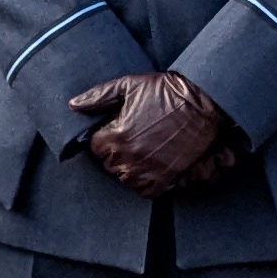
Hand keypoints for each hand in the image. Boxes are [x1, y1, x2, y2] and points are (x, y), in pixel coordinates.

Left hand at [68, 72, 242, 197]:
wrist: (203, 104)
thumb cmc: (166, 92)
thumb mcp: (129, 86)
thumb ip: (99, 96)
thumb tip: (73, 105)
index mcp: (116, 135)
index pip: (96, 148)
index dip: (105, 139)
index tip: (116, 131)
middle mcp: (129, 157)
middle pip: (109, 165)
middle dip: (116, 153)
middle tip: (132, 140)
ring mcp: (148, 170)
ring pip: (126, 179)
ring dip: (130, 169)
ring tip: (141, 154)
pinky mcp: (167, 179)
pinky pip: (146, 192)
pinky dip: (145, 183)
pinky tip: (150, 169)